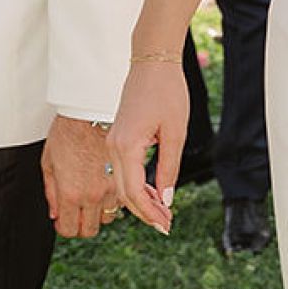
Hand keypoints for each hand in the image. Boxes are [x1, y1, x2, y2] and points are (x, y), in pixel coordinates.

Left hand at [43, 116, 121, 239]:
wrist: (90, 113)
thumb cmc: (66, 133)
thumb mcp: (48, 162)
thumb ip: (51, 192)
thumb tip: (55, 214)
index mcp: (70, 193)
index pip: (69, 230)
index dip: (65, 228)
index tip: (64, 221)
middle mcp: (92, 195)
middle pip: (89, 230)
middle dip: (81, 224)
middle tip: (76, 213)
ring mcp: (110, 188)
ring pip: (107, 217)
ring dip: (98, 212)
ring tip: (91, 198)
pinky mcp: (124, 178)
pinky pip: (119, 201)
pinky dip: (111, 199)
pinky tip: (104, 187)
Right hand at [109, 56, 191, 235]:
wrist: (152, 63)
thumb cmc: (167, 92)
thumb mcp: (175, 133)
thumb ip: (169, 167)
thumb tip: (166, 199)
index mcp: (126, 146)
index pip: (135, 192)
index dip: (150, 213)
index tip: (166, 225)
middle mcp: (113, 147)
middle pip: (124, 193)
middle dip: (145, 212)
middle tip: (166, 225)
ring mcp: (112, 143)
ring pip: (121, 184)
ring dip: (141, 201)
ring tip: (163, 213)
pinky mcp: (116, 138)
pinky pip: (122, 171)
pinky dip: (137, 186)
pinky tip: (154, 193)